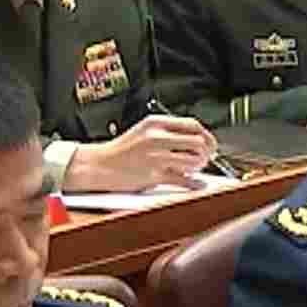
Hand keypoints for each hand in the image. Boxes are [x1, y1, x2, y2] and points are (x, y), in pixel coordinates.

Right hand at [67, 114, 215, 192]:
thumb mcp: (144, 130)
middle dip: (206, 152)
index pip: (193, 124)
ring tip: (194, 169)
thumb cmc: (121, 150)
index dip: (206, 135)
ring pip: (194, 160)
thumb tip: (196, 138)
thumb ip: (168, 132)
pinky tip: (196, 184)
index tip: (209, 143)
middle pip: (198, 141)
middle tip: (204, 159)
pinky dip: (193, 183)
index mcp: (156, 123)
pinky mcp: (153, 175)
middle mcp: (157, 137)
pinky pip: (183, 179)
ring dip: (199, 166)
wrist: (98, 165)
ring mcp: (155, 156)